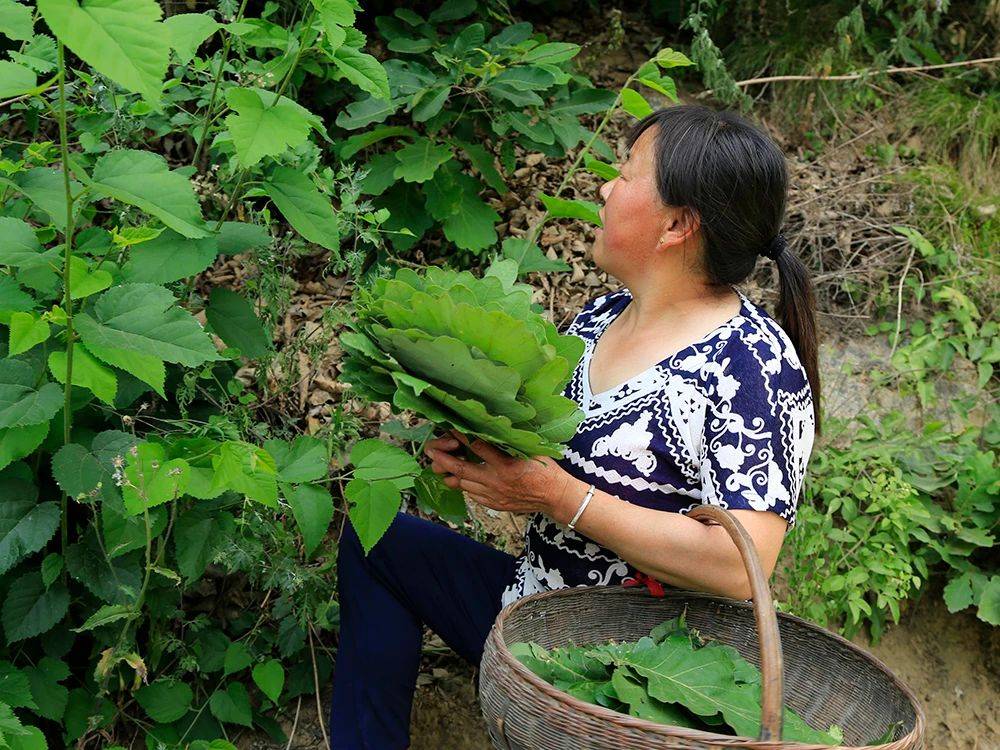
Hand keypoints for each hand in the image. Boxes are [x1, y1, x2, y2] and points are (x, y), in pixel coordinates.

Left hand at [423, 429, 574, 516]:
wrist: (555, 496)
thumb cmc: (545, 468)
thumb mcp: (530, 449)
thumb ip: (509, 441)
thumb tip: (491, 426)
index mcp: (506, 464)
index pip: (478, 447)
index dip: (461, 437)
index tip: (450, 427)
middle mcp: (497, 481)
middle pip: (462, 469)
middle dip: (443, 459)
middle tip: (430, 450)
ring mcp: (494, 495)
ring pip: (463, 484)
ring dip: (450, 474)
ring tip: (439, 465)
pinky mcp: (494, 505)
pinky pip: (473, 495)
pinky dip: (464, 486)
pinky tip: (460, 479)